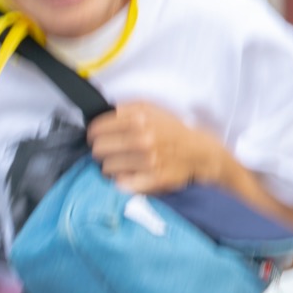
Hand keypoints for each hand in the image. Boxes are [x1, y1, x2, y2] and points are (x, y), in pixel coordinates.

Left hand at [87, 102, 227, 194]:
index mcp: (139, 118)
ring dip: (110, 167)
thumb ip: (125, 109)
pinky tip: (129, 176)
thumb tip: (99, 116)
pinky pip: (121, 184)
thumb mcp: (150, 109)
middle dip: (100, 151)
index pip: (97, 128)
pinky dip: (122, 181)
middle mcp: (142, 138)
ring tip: (119, 165)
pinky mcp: (153, 179)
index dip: (93, 134)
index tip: (95, 138)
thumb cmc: (171, 130)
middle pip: (98, 148)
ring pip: (107, 168)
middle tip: (106, 153)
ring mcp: (147, 160)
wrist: (199, 152)